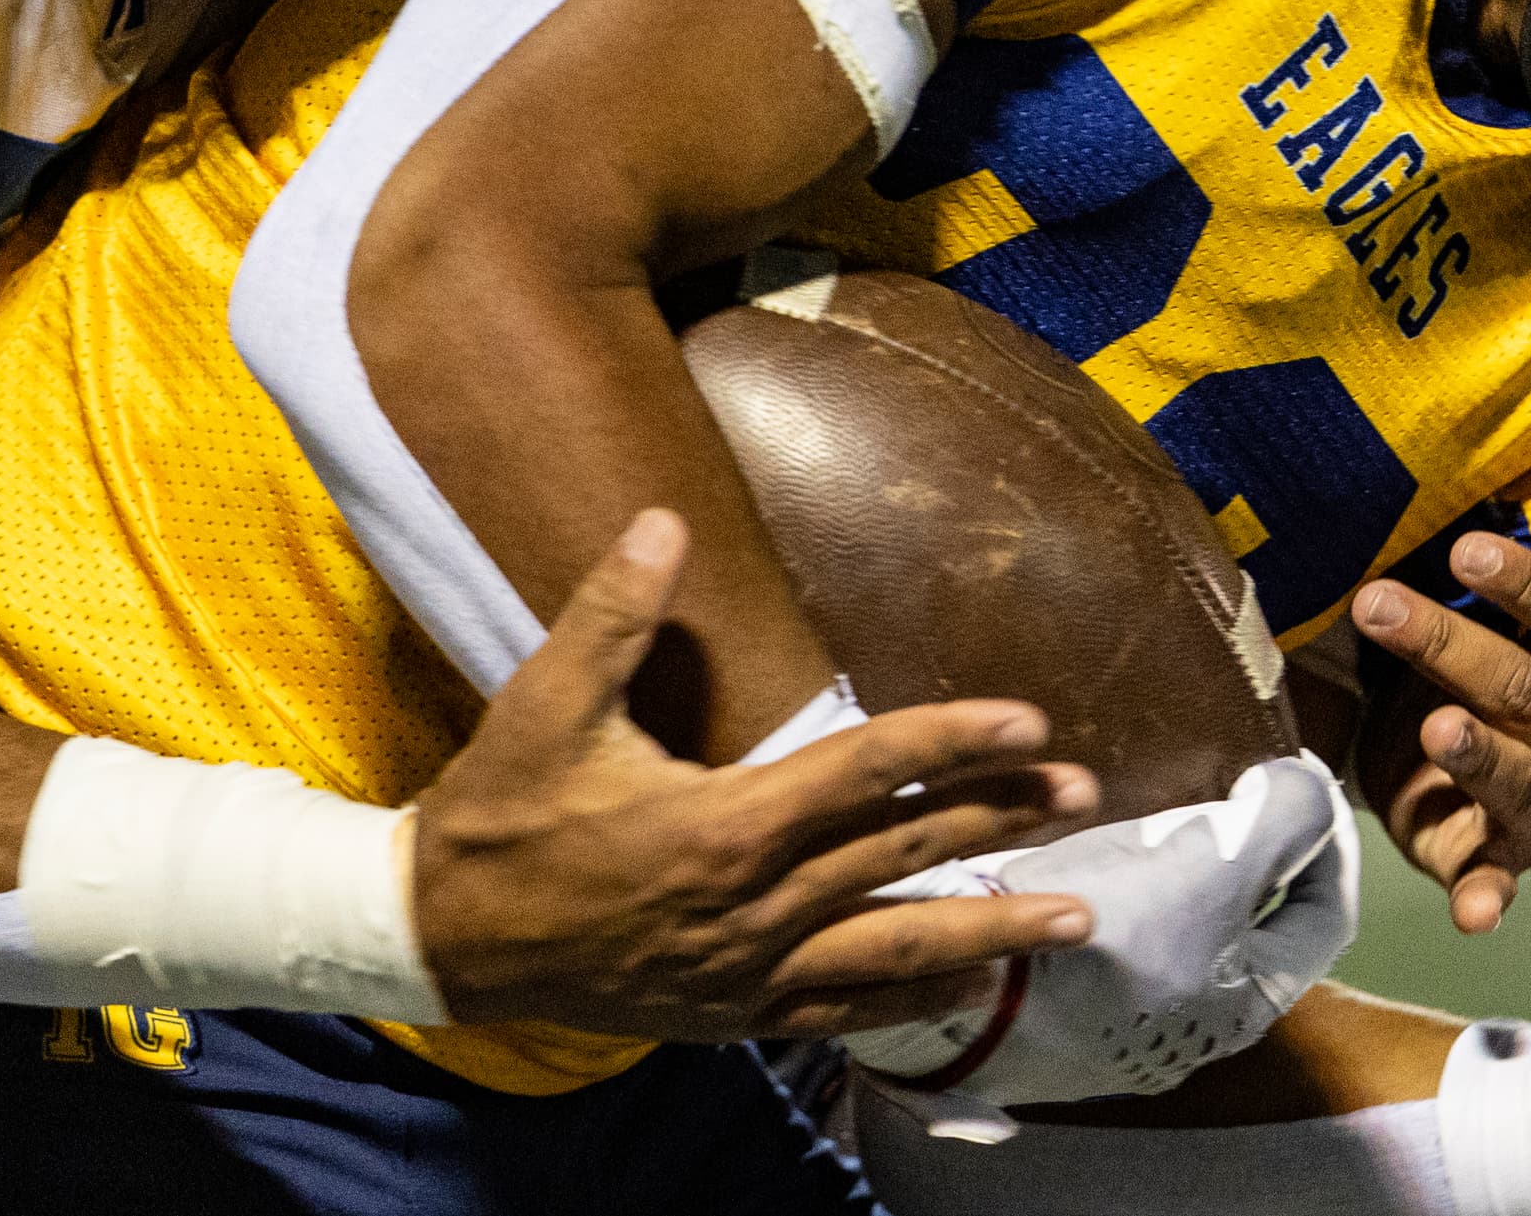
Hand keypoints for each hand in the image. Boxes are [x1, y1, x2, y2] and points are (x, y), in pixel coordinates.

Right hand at [411, 511, 1100, 1038]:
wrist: (445, 941)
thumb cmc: (498, 816)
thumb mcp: (542, 706)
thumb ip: (610, 613)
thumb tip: (664, 519)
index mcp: (722, 826)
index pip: (865, 773)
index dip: (950, 742)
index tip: (1026, 718)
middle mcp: (754, 907)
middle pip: (904, 857)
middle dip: (1002, 821)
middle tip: (1085, 793)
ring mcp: (750, 971)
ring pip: (897, 949)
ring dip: (992, 930)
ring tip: (1077, 916)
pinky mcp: (736, 1011)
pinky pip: (846, 1008)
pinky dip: (916, 996)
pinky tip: (974, 984)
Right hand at [844, 752, 1360, 1123]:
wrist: (962, 990)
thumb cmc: (1104, 938)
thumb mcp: (1212, 866)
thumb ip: (1282, 824)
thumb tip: (1308, 793)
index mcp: (1245, 1005)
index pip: (1324, 915)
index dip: (1329, 840)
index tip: (1305, 776)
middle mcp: (1192, 1028)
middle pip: (1249, 923)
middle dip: (1249, 848)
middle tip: (1229, 781)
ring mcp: (1121, 1025)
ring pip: (1177, 927)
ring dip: (1179, 861)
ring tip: (1159, 799)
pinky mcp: (1058, 1005)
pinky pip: (1114, 930)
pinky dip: (1121, 879)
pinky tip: (1093, 842)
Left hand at [1346, 519, 1530, 931]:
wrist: (1446, 740)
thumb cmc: (1499, 642)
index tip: (1467, 548)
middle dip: (1453, 643)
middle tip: (1380, 601)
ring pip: (1511, 772)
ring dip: (1469, 751)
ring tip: (1433, 728)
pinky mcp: (1501, 858)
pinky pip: (1496, 880)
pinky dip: (1486, 895)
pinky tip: (1473, 911)